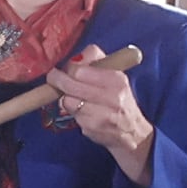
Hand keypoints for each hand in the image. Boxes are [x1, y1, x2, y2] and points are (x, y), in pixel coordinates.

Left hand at [52, 47, 153, 178]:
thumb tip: (77, 55)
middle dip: (57, 80)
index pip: (80, 69)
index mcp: (117, 79)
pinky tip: (82, 112)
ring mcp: (101, 114)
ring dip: (66, 99)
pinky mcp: (91, 128)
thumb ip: (97, 61)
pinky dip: (73, 113)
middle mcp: (111, 97)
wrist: (133, 132)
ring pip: (67, 101)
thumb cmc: (119, 99)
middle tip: (53, 79)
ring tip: (75, 98)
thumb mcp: (115, 76)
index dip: (69, 68)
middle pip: (70, 84)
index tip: (67, 69)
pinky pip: (72, 115)